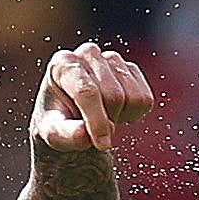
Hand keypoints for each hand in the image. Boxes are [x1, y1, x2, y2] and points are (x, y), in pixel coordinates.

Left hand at [32, 42, 154, 152]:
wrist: (70, 117)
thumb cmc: (57, 123)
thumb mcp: (52, 134)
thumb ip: (65, 135)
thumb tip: (83, 135)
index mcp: (62, 64)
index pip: (87, 91)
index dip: (97, 121)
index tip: (102, 145)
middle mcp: (88, 54)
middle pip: (114, 96)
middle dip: (107, 122)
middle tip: (93, 130)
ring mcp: (112, 58)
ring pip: (133, 97)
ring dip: (120, 118)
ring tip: (102, 118)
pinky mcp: (131, 69)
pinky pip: (146, 99)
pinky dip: (133, 115)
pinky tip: (115, 112)